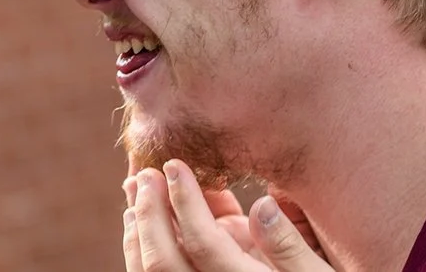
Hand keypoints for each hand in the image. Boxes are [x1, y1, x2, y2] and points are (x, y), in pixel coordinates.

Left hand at [121, 160, 333, 270]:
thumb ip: (292, 246)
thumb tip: (262, 204)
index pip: (204, 243)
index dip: (186, 202)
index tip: (175, 164)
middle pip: (163, 260)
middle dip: (150, 213)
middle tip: (145, 173)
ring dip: (138, 229)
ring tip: (133, 190)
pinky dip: (138, 247)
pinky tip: (135, 219)